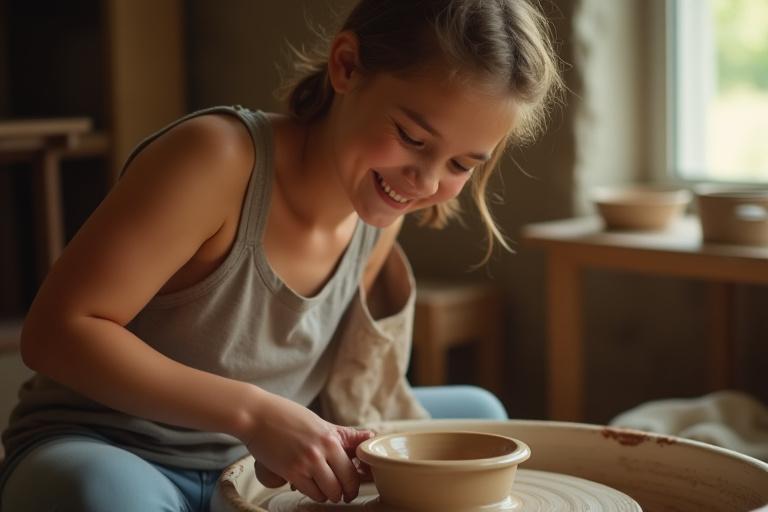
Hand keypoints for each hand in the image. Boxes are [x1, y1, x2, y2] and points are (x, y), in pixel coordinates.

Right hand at [245, 392, 373, 502]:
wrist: (257, 415)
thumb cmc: (287, 416)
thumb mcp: (320, 422)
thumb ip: (345, 434)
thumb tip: (371, 435)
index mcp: (331, 437)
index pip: (353, 468)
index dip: (355, 483)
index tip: (352, 487)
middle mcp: (321, 451)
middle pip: (344, 483)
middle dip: (345, 492)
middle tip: (342, 494)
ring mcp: (306, 462)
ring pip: (328, 492)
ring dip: (329, 495)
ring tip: (326, 490)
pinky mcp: (290, 472)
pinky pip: (311, 493)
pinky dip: (314, 495)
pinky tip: (312, 488)